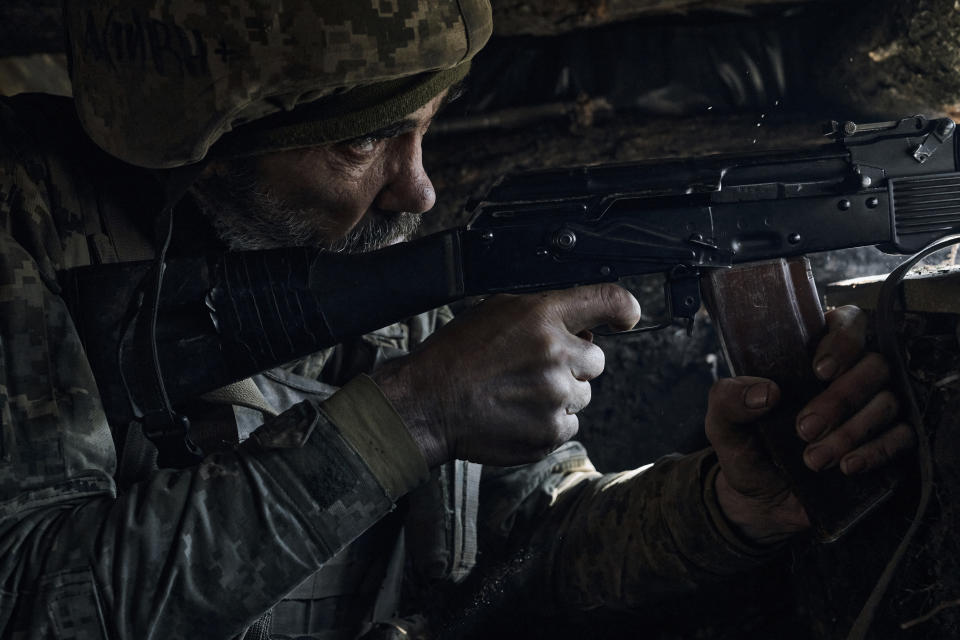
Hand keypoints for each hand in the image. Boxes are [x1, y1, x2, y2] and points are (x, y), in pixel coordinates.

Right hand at [371, 284, 640, 466]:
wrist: (428, 403)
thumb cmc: (457, 354)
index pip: (607, 301)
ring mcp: (556, 398)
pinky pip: (568, 426)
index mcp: (542, 316)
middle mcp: (556, 355)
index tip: (626, 316)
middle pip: (595, 361)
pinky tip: (516, 413)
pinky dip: (548, 423)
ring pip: (582, 396)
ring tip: (518, 393)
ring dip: (559, 396)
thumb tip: (582, 325)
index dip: (623, 308)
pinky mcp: (550, 433)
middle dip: (573, 364)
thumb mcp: (495, 310)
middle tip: (534, 368)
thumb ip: (543, 312)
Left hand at [706, 306, 916, 543]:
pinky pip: (903, 437)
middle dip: (840, 399)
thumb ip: (728, 400)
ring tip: (814, 459)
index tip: (819, 371)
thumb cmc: (746, 448)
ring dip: (852, 431)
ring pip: (888, 402)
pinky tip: (847, 467)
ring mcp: (872, 407)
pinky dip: (876, 451)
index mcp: (810, 355)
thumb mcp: (723, 423)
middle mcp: (849, 374)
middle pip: (873, 365)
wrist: (760, 501)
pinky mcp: (887, 441)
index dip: (843, 341)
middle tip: (804, 428)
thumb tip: (766, 392)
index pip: (848, 323)